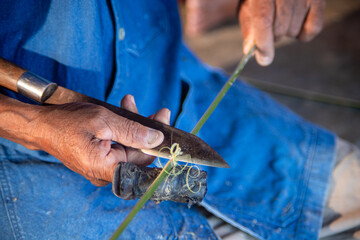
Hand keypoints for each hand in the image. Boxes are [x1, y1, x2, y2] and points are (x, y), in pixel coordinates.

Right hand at [29, 95, 169, 185]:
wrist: (41, 125)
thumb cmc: (66, 122)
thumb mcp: (103, 121)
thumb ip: (132, 131)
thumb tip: (157, 139)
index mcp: (106, 168)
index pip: (144, 161)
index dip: (158, 142)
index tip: (165, 121)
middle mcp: (106, 173)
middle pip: (139, 153)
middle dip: (148, 129)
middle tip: (158, 111)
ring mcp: (103, 167)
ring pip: (131, 147)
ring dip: (135, 124)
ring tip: (130, 103)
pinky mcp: (101, 159)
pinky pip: (120, 145)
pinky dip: (124, 129)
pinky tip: (124, 110)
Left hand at [238, 0, 325, 65]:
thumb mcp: (248, 7)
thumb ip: (249, 28)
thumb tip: (250, 51)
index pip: (263, 19)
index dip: (263, 42)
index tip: (264, 59)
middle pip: (279, 28)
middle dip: (272, 35)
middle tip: (269, 27)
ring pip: (294, 30)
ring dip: (286, 32)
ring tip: (281, 19)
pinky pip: (314, 28)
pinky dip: (304, 34)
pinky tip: (296, 25)